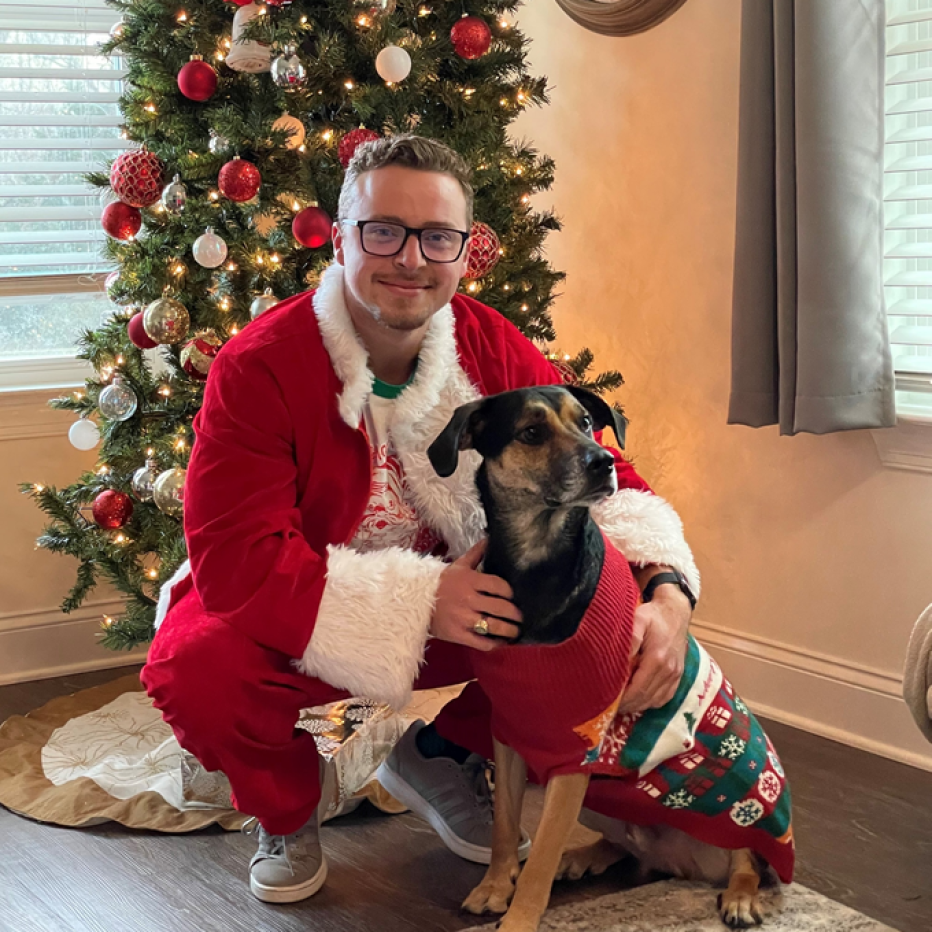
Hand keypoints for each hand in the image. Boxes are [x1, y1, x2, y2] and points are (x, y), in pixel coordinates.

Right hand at [431, 539, 521, 651]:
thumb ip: (476, 553)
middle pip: (501, 608)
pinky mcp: (457, 634)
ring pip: (495, 626)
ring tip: (515, 631)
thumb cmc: (441, 583)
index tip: (514, 597)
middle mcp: (468, 599)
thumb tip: (490, 538)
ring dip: (509, 631)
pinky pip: (481, 642)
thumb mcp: (458, 565)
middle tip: (520, 617)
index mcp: (470, 580)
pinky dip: (494, 644)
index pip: (500, 586)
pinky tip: (500, 642)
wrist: (415, 600)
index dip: (510, 593)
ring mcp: (463, 618)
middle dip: (515, 614)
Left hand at [618, 588, 690, 713]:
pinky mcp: (678, 676)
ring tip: (621, 704)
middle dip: (627, 705)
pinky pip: (664, 698)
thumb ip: (630, 639)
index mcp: (658, 659)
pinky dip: (650, 702)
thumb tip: (619, 659)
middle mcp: (669, 670)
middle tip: (609, 706)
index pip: (638, 689)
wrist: (675, 612)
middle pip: (645, 698)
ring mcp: (675, 675)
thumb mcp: (638, 620)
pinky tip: (638, 699)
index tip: (607, 701)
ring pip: (655, 701)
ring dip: (637, 705)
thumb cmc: (653, 616)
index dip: (623, 699)